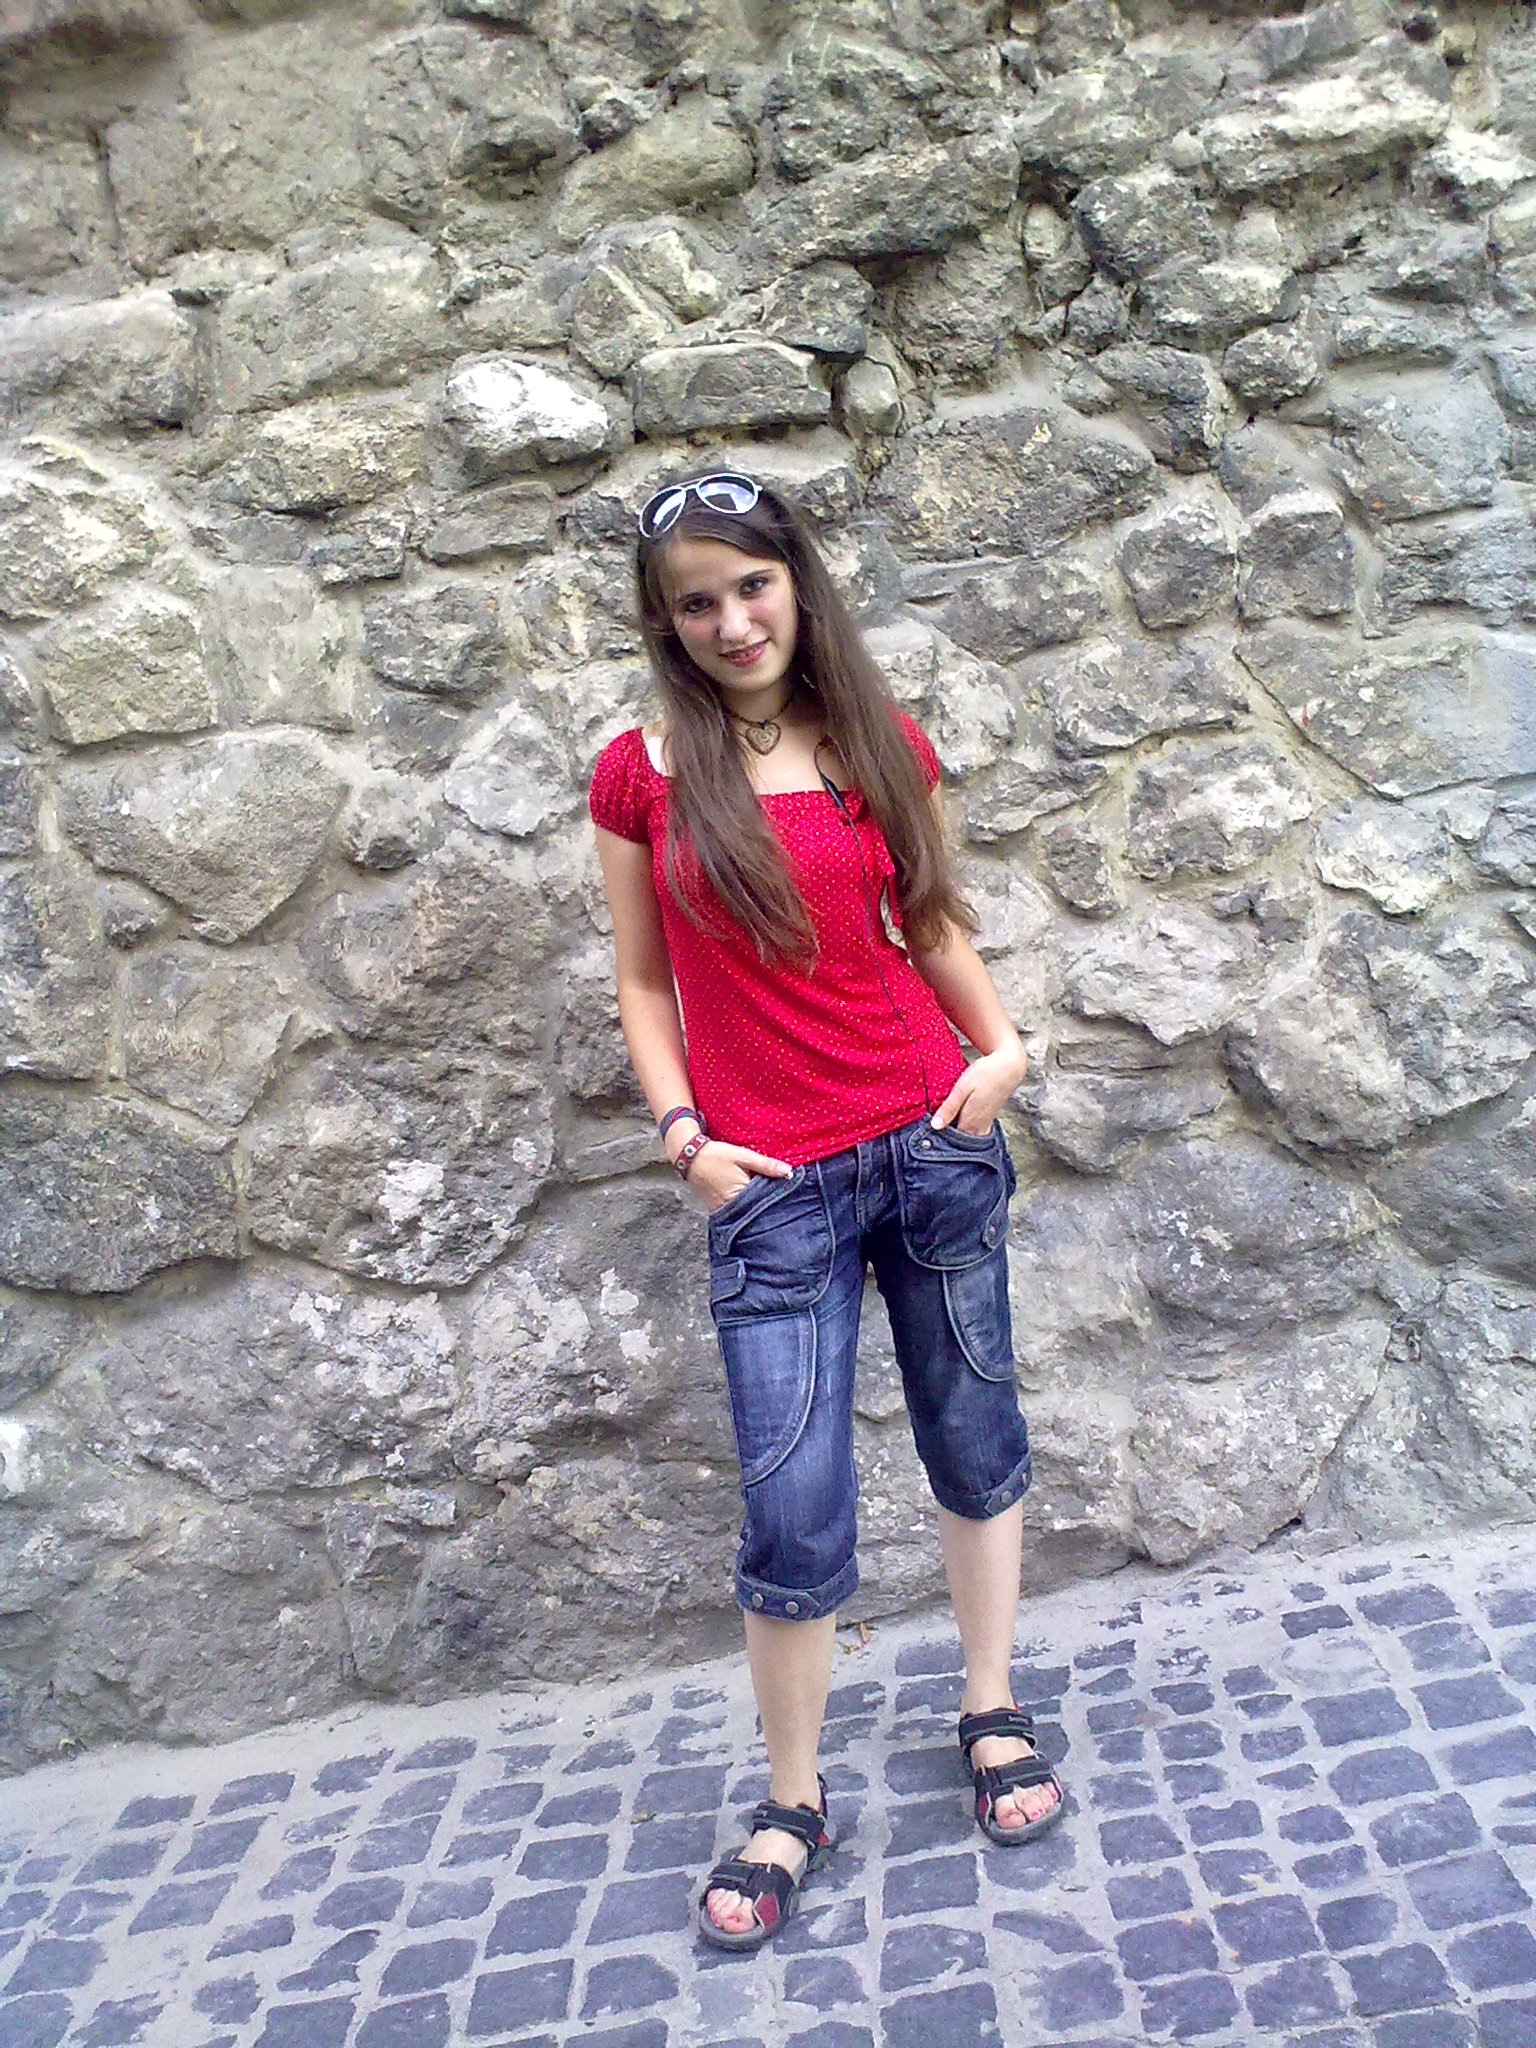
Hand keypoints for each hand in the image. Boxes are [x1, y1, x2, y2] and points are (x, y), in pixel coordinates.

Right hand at [668, 1136, 792, 1211]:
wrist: (689, 1156)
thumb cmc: (716, 1154)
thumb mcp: (743, 1156)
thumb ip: (766, 1165)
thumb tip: (790, 1172)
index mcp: (740, 1195)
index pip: (765, 1201)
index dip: (777, 1197)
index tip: (788, 1193)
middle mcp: (731, 1207)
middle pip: (756, 1208)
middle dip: (767, 1203)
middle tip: (780, 1196)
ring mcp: (722, 1210)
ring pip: (746, 1210)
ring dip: (755, 1204)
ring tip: (765, 1197)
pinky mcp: (717, 1209)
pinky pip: (735, 1210)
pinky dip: (743, 1205)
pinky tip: (749, 1198)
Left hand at [930, 1043, 1027, 1136]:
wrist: (1009, 1067)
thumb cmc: (985, 1074)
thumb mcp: (962, 1088)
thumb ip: (949, 1108)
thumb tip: (935, 1126)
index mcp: (970, 1121)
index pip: (950, 1140)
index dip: (937, 1138)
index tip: (925, 1135)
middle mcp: (979, 1127)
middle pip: (958, 1141)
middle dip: (945, 1138)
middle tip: (930, 1133)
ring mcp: (985, 1124)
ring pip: (966, 1136)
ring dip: (955, 1133)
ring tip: (942, 1125)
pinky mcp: (988, 1119)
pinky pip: (974, 1130)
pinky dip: (964, 1128)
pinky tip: (956, 1120)